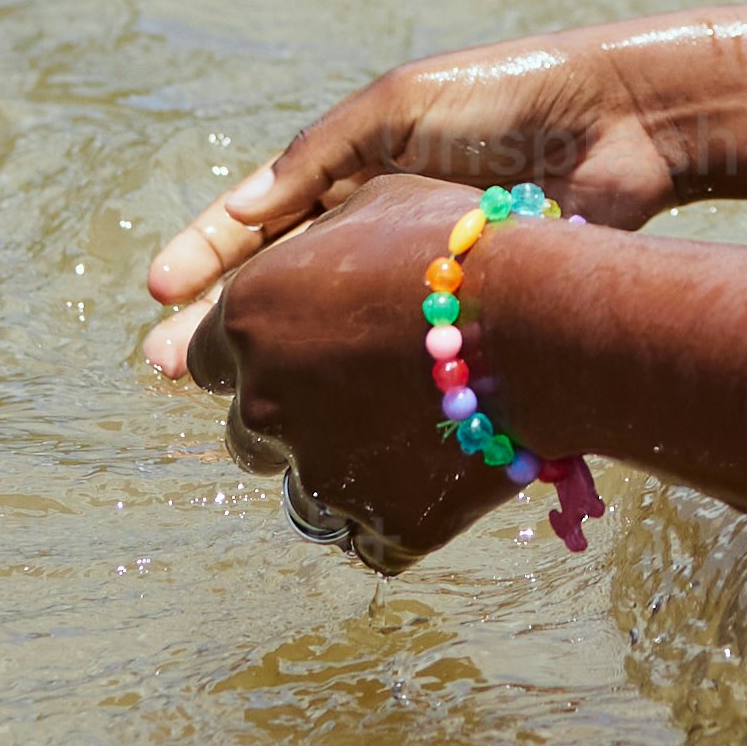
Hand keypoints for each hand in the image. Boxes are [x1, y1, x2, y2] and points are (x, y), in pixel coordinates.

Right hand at [132, 30, 737, 387]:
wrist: (619, 123)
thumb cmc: (505, 97)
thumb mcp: (396, 108)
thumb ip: (319, 157)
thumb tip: (242, 213)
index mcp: (353, 165)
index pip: (259, 216)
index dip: (204, 254)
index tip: (156, 294)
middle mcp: (377, 222)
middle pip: (281, 281)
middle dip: (221, 322)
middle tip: (164, 369)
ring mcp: (420, 272)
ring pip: (328, 325)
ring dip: (275, 360)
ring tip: (224, 401)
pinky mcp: (467, 311)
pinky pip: (393, 351)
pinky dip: (349, 377)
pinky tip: (317, 408)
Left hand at [166, 169, 521, 574]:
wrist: (540, 321)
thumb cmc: (460, 249)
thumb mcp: (372, 207)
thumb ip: (314, 246)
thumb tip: (303, 260)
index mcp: (250, 318)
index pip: (205, 357)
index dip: (250, 357)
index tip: (291, 355)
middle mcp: (265, 399)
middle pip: (247, 431)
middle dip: (291, 417)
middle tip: (355, 397)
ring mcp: (319, 469)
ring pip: (304, 489)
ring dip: (339, 469)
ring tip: (405, 437)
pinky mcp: (380, 521)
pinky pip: (366, 538)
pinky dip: (391, 518)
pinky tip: (431, 484)